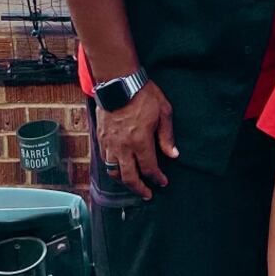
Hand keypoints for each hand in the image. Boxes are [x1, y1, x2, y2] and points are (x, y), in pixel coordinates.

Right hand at [97, 78, 175, 198]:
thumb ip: (167, 136)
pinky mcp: (101, 138)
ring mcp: (109, 143)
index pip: (149, 168)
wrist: (118, 81)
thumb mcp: (163, 112)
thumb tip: (173, 155)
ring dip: (124, 181)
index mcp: (140, 141)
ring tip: (132, 183)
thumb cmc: (143, 94)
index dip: (157, 178)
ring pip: (114, 171)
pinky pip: (105, 160)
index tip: (162, 182)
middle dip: (139, 189)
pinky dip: (112, 168)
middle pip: (129, 177)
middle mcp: (123, 147)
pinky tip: (119, 167)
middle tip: (147, 194)